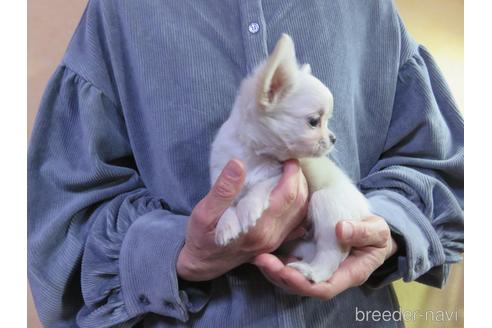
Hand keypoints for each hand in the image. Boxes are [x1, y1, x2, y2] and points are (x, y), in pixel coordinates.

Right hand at [177, 159, 308, 280]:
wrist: (202, 264)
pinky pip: (297, 221)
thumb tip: (238, 164)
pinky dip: (298, 203)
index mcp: (257, 228)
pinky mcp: (275, 242)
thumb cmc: (201, 237)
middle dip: (299, 178)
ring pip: (301, 211)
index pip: (288, 195)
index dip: (292, 172)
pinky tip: (290, 192)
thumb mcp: (204, 213)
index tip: (287, 156)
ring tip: (289, 172)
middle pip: (300, 202)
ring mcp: (275, 241)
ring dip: (301, 189)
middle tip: (289, 160)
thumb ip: (223, 190)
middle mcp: (271, 236)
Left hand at [252, 215, 396, 298]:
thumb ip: (363, 232)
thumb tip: (341, 229)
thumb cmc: (376, 234)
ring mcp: (316, 266)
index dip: (303, 283)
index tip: (286, 272)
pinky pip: (289, 261)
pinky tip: (263, 247)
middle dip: (280, 276)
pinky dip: (276, 257)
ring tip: (258, 255)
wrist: (371, 230)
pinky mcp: (307, 255)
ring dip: (273, 268)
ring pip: (291, 276)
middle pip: (301, 285)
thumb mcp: (377, 231)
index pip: (323, 288)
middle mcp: (329, 275)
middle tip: (261, 260)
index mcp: (348, 274)